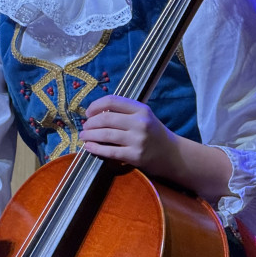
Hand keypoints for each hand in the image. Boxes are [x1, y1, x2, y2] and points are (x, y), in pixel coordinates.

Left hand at [80, 94, 232, 201]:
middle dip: (90, 123)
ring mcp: (138, 140)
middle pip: (106, 119)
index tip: (88, 113)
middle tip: (84, 127)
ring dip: (90, 135)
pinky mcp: (135, 156)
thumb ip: (124, 112)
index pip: (112, 101)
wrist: (172, 155)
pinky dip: (96, 148)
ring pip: (105, 135)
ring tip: (83, 136)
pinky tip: (89, 147)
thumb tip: (95, 112)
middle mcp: (140, 123)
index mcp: (141, 109)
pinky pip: (109, 151)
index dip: (95, 106)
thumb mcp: (143, 117)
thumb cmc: (153, 134)